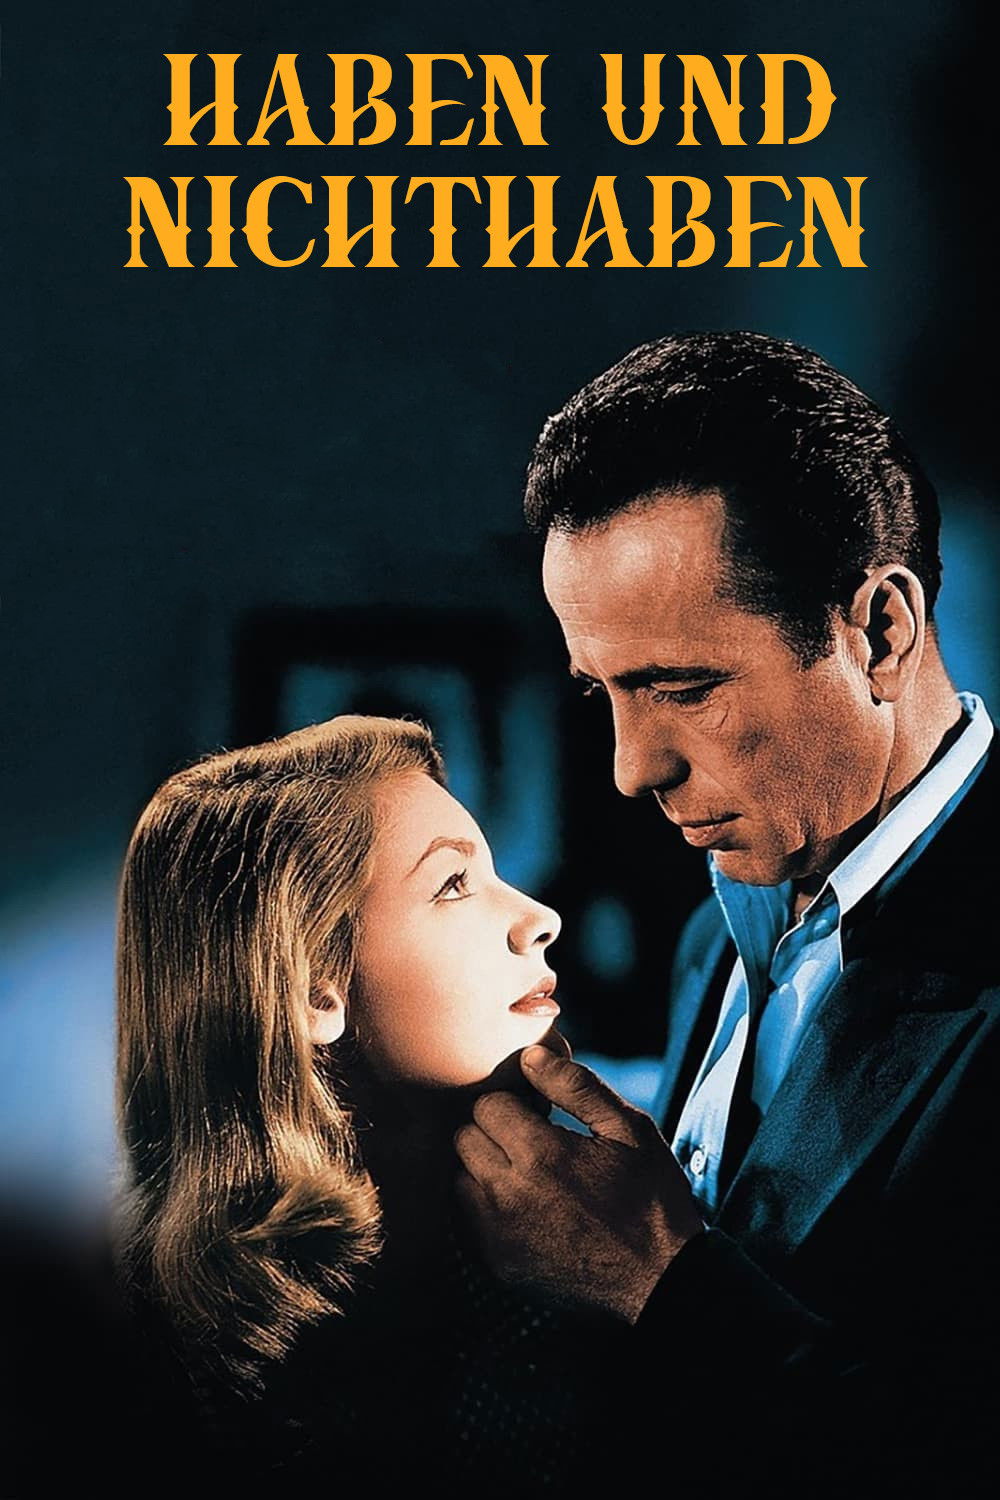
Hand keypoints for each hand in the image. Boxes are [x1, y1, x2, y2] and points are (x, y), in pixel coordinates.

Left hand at [454, 1045, 703, 1322]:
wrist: (660, 1281)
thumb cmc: (650, 1198)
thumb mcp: (628, 1129)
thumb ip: (576, 1087)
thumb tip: (530, 1058)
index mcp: (543, 1154)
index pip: (488, 1105)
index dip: (514, 1104)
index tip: (539, 1116)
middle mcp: (509, 1195)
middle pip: (465, 1138)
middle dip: (494, 1131)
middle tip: (533, 1142)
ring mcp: (498, 1235)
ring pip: (461, 1178)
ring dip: (485, 1169)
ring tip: (528, 1176)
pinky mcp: (497, 1264)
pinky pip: (467, 1220)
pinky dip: (486, 1208)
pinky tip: (525, 1208)